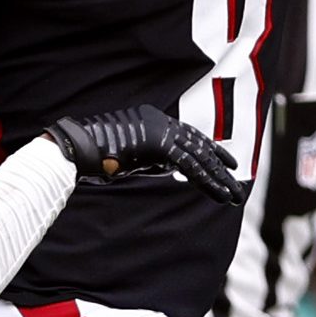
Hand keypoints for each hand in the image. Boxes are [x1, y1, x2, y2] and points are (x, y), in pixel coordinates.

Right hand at [48, 107, 247, 205]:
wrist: (78, 148)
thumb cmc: (95, 154)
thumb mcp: (130, 153)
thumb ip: (151, 157)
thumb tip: (167, 167)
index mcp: (154, 120)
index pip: (189, 134)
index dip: (210, 149)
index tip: (226, 162)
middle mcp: (161, 122)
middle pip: (200, 144)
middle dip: (220, 165)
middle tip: (237, 181)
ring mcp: (161, 131)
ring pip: (200, 157)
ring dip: (220, 178)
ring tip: (235, 196)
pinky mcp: (160, 145)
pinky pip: (191, 168)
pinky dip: (209, 183)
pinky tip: (222, 196)